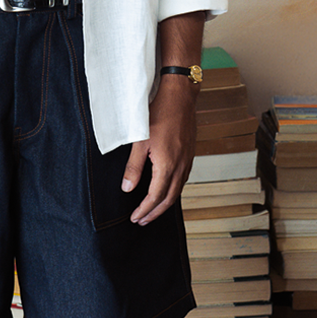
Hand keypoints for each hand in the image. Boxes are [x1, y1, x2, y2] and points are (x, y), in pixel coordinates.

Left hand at [122, 76, 195, 224]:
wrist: (180, 97)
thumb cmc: (159, 114)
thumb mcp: (140, 140)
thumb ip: (133, 167)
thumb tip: (127, 188)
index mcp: (167, 166)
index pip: (155, 197)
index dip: (144, 210)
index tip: (135, 217)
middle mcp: (181, 167)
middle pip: (168, 199)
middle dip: (154, 213)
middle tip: (141, 220)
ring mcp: (187, 161)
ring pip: (177, 191)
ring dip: (163, 203)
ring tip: (151, 210)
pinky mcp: (189, 155)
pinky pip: (182, 180)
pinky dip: (172, 191)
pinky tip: (164, 190)